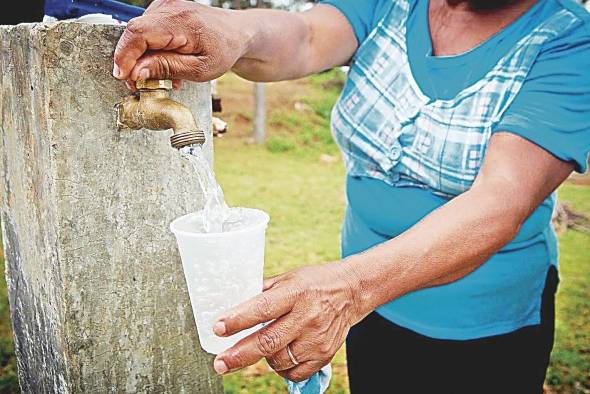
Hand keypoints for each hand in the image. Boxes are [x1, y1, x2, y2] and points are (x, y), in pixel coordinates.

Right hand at [113, 0, 251, 86]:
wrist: (235, 34)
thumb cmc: (223, 51)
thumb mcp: (199, 69)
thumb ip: (166, 68)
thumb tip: (136, 72)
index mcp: (181, 21)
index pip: (139, 34)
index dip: (125, 56)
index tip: (122, 76)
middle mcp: (170, 7)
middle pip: (135, 33)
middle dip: (131, 61)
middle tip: (139, 84)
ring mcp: (165, 5)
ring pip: (138, 34)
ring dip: (142, 58)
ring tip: (160, 75)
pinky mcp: (162, 9)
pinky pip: (146, 31)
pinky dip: (150, 49)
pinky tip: (164, 62)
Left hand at [211, 263, 365, 381]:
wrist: (352, 291)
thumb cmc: (315, 282)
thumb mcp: (289, 278)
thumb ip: (263, 291)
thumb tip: (232, 302)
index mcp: (295, 292)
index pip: (262, 308)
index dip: (238, 320)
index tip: (217, 328)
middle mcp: (307, 316)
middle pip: (268, 341)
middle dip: (239, 355)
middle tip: (220, 363)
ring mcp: (317, 338)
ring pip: (278, 360)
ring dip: (262, 358)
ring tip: (261, 347)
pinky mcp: (324, 354)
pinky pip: (294, 372)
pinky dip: (281, 368)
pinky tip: (279, 356)